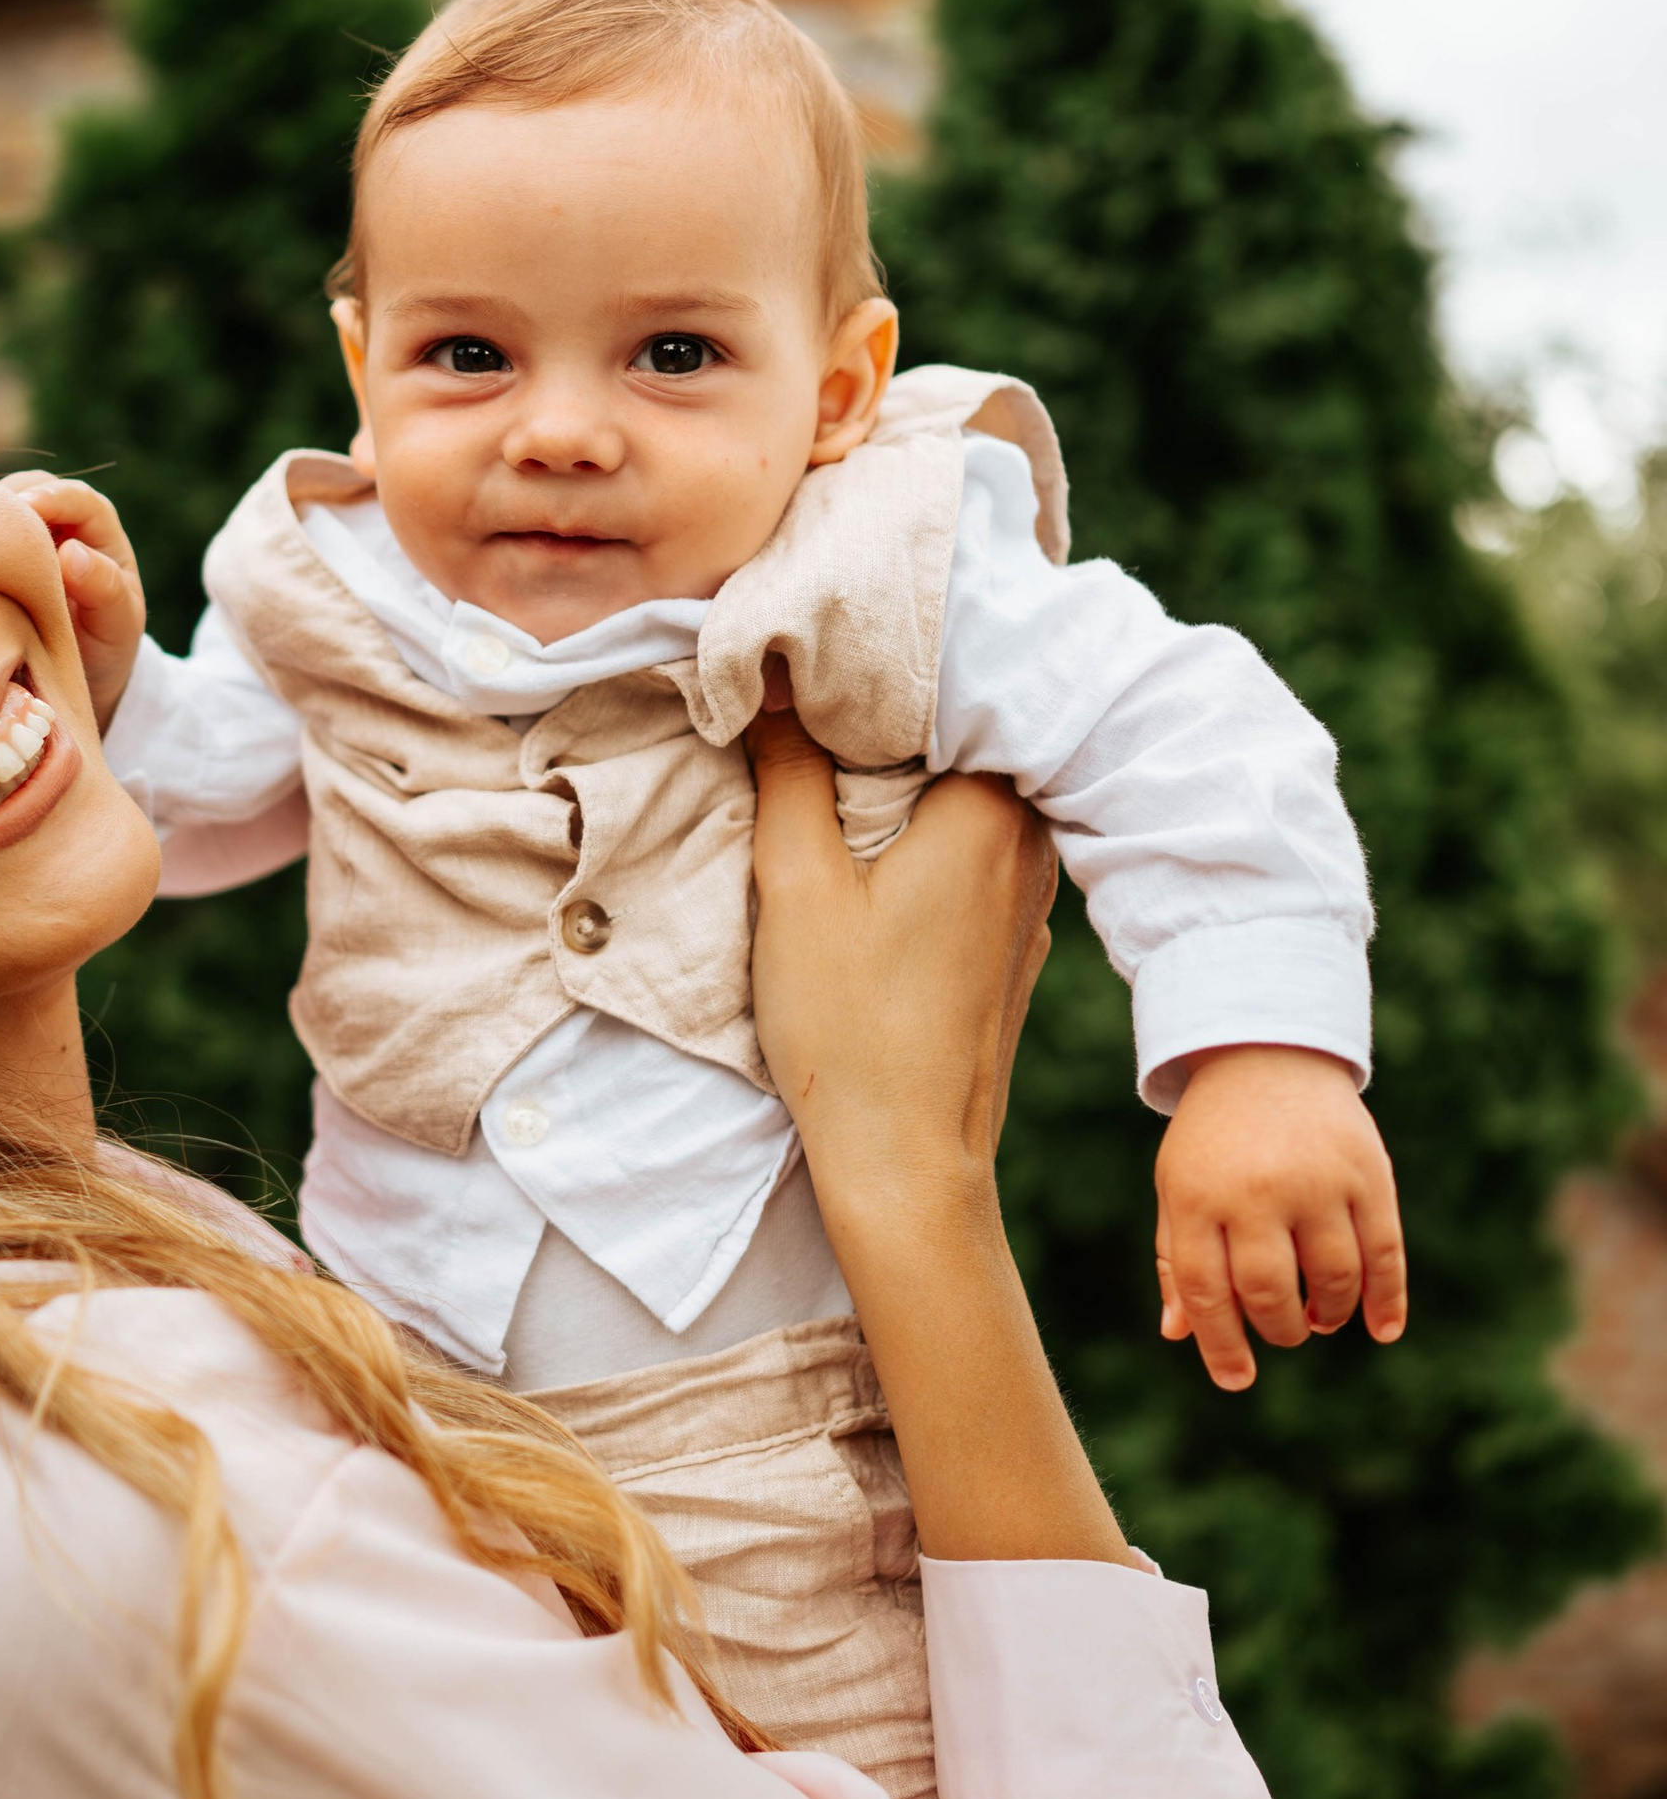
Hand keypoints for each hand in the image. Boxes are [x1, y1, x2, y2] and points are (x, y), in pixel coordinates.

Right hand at [1, 473, 145, 729]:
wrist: (82, 673)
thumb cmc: (106, 645)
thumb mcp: (116, 622)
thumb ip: (103, 587)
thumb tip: (70, 552)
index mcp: (99, 529)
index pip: (76, 498)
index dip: (51, 497)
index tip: (27, 508)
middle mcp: (61, 521)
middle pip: (30, 488)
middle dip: (6, 500)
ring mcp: (26, 534)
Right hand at [746, 700, 1129, 1565]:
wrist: (909, 1163)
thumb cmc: (850, 1027)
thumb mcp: (796, 885)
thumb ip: (787, 770)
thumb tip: (768, 680)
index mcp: (989, 813)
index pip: (957, 688)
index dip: (891, 658)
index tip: (829, 635)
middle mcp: (1029, 844)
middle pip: (967, 739)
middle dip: (897, 712)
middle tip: (818, 677)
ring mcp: (1029, 898)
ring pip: (970, 797)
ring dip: (911, 773)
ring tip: (835, 750)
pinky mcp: (1012, 944)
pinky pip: (973, 852)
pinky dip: (927, 831)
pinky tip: (873, 842)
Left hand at [1155, 1044, 1407, 1393]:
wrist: (1265, 1054)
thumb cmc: (1216, 1139)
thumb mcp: (1179, 1188)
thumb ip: (1178, 1259)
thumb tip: (1179, 1335)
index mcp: (1199, 1198)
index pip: (1207, 1293)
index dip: (1222, 1345)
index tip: (1238, 1379)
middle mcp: (1257, 1191)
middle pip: (1271, 1291)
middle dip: (1280, 1328)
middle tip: (1287, 1330)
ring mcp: (1317, 1181)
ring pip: (1333, 1279)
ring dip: (1328, 1313)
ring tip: (1319, 1316)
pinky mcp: (1368, 1174)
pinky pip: (1385, 1252)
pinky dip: (1387, 1299)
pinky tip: (1382, 1329)